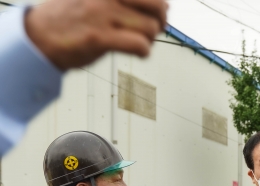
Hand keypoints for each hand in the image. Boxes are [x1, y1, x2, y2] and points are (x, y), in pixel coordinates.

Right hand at [24, 0, 167, 69]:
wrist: (39, 36)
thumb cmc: (73, 16)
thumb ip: (125, 0)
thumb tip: (165, 5)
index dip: (159, 5)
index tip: (155, 14)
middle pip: (158, 5)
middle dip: (161, 20)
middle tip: (153, 29)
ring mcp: (102, 14)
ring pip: (150, 28)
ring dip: (149, 39)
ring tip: (138, 41)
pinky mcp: (100, 37)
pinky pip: (140, 45)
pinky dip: (144, 51)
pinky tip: (137, 51)